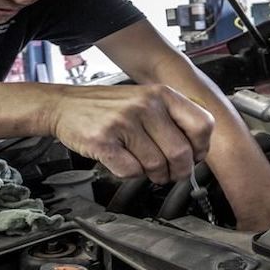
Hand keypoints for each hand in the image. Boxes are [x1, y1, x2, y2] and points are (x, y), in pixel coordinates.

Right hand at [48, 84, 213, 183]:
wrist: (66, 105)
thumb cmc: (110, 107)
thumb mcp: (147, 100)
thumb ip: (174, 118)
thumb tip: (199, 151)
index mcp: (162, 94)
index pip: (203, 124)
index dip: (201, 148)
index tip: (194, 156)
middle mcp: (146, 105)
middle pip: (182, 153)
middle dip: (178, 172)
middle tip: (170, 173)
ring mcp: (124, 122)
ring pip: (157, 166)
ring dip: (153, 175)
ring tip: (144, 165)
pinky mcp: (104, 141)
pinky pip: (131, 172)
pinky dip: (130, 174)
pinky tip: (124, 161)